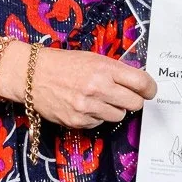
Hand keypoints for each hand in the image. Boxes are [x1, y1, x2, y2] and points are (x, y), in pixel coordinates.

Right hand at [1, 44, 154, 130]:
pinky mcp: (78, 121)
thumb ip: (115, 70)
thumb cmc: (63, 64)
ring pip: (118, 116)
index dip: (150, 88)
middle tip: (124, 96)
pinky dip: (96, 116)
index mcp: (104, 68)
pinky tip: (84, 106)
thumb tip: (139, 82)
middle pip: (135, 103)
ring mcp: (88, 107)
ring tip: (98, 99)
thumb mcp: (92, 58)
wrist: (31, 75)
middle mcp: (98, 88)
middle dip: (133, 100)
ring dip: (113, 109)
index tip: (149, 91)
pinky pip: (99, 123)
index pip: (141, 82)